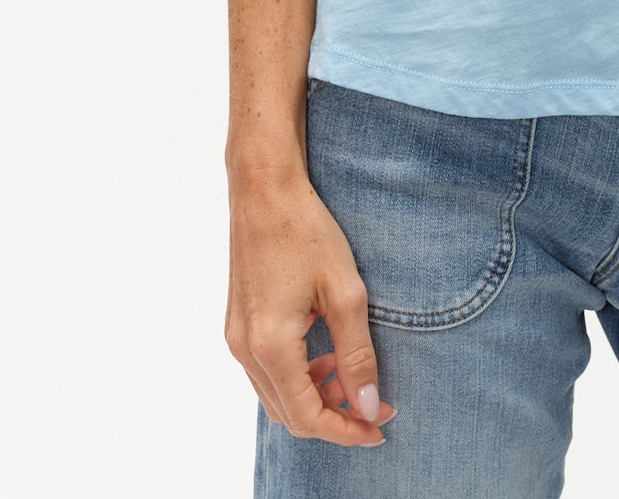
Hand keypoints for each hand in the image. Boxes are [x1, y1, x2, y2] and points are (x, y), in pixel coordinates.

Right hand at [225, 167, 397, 448]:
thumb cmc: (307, 231)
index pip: (308, 418)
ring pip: (276, 396)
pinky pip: (266, 372)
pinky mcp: (237, 324)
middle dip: (335, 417)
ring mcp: (236, 338)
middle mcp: (245, 350)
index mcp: (270, 345)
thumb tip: (369, 406)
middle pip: (289, 414)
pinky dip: (298, 377)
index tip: (382, 426)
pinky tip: (325, 354)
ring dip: (316, 398)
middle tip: (376, 403)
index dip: (347, 430)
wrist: (265, 189)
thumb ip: (357, 355)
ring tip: (352, 375)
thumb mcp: (345, 292)